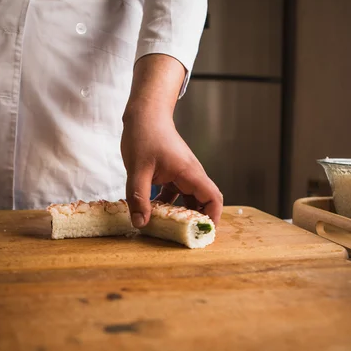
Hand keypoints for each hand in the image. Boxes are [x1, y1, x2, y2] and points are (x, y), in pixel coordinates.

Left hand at [121, 108, 222, 227]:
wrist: (144, 113)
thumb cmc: (144, 135)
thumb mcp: (137, 169)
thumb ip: (138, 198)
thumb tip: (141, 223)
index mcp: (189, 173)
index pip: (213, 198)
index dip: (213, 217)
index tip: (202, 232)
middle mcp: (190, 174)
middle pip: (203, 201)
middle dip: (196, 220)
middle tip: (183, 237)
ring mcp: (182, 173)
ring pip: (189, 198)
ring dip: (181, 213)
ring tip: (169, 228)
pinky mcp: (172, 172)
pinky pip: (176, 193)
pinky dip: (169, 203)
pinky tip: (153, 210)